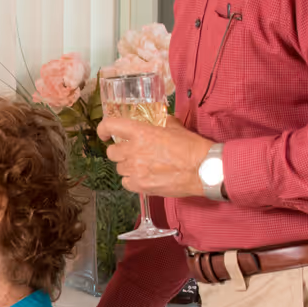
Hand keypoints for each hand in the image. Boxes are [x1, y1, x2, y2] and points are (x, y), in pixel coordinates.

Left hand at [98, 113, 213, 197]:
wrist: (203, 169)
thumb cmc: (192, 147)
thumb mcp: (175, 126)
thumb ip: (160, 122)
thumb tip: (156, 120)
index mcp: (141, 133)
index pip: (110, 125)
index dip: (103, 129)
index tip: (105, 134)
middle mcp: (134, 151)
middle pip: (112, 152)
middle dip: (119, 151)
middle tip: (131, 152)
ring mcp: (136, 170)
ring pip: (119, 168)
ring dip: (127, 166)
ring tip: (143, 166)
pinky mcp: (141, 186)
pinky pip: (126, 183)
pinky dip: (132, 180)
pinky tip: (144, 177)